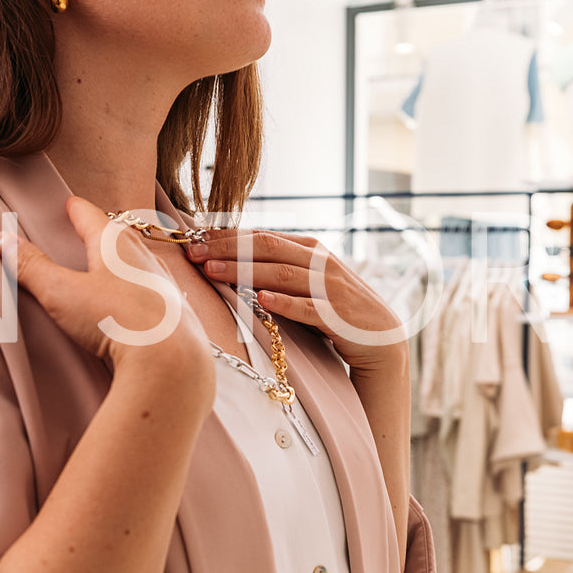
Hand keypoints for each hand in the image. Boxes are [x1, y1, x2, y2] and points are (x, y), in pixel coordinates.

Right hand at [0, 196, 214, 387]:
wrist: (171, 362)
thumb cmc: (117, 321)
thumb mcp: (61, 294)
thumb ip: (31, 267)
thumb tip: (5, 240)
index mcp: (114, 243)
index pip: (89, 215)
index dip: (74, 209)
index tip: (68, 204)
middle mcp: (143, 256)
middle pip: (117, 235)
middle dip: (99, 233)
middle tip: (85, 233)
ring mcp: (164, 282)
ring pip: (140, 261)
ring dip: (123, 262)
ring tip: (109, 268)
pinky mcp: (176, 310)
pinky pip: (154, 290)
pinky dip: (141, 290)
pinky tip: (137, 303)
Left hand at [184, 229, 407, 373]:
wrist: (380, 338)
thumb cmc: (333, 308)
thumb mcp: (307, 281)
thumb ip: (277, 267)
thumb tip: (227, 258)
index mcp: (309, 248)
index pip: (261, 235)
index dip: (226, 236)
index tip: (192, 239)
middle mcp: (319, 262)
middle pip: (266, 248)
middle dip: (226, 249)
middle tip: (193, 254)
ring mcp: (330, 288)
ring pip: (281, 274)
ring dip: (244, 271)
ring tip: (213, 272)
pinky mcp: (338, 316)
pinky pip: (308, 308)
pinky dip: (284, 303)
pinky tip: (260, 300)